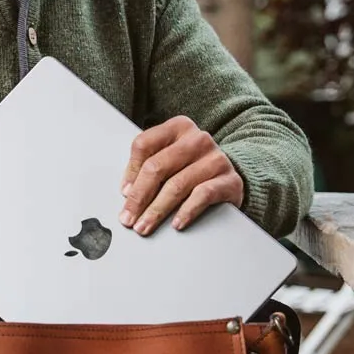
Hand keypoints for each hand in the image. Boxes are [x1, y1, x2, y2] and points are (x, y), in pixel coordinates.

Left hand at [120, 117, 242, 234]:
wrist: (229, 179)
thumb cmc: (192, 168)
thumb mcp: (169, 160)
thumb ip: (148, 168)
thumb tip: (128, 193)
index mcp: (177, 127)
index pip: (144, 145)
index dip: (130, 172)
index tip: (124, 193)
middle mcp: (197, 139)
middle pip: (157, 167)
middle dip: (139, 196)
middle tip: (128, 218)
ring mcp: (215, 158)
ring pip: (177, 185)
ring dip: (157, 210)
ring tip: (145, 226)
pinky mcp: (229, 180)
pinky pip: (203, 195)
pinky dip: (186, 211)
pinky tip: (176, 224)